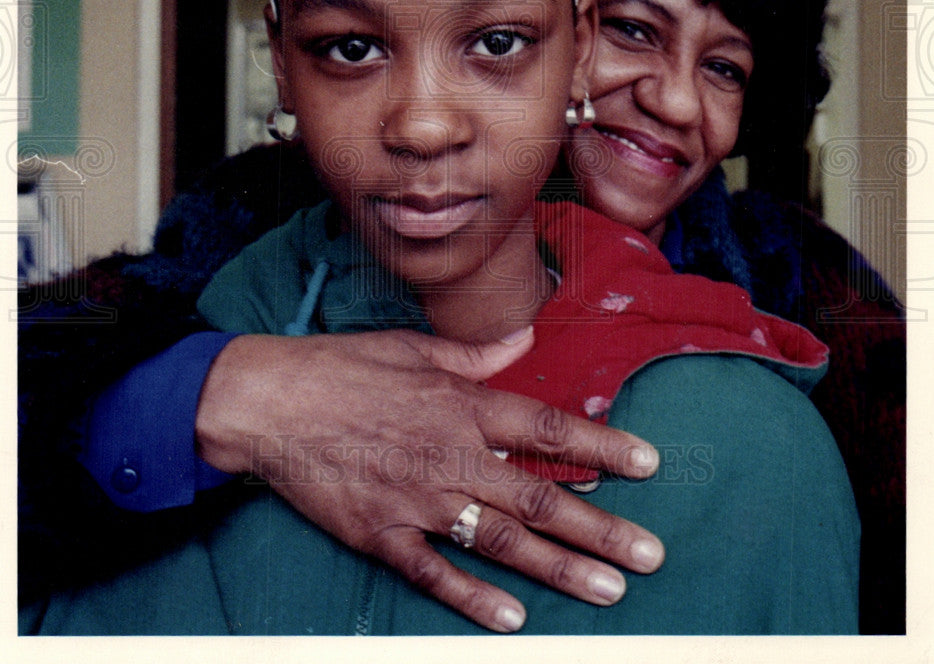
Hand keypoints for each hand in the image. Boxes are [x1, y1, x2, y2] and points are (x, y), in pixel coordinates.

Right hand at [196, 329, 663, 632]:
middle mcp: (450, 453)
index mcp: (461, 403)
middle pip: (538, 495)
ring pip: (500, 539)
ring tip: (609, 592)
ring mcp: (417, 498)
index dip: (603, 445)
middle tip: (650, 555)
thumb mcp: (414, 346)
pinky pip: (434, 572)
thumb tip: (527, 336)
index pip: (548, 427)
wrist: (270, 401)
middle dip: (600, 528)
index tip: (649, 464)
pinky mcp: (381, 532)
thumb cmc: (345, 366)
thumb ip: (478, 351)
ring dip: (558, 567)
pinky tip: (513, 620)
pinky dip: (473, 598)